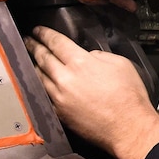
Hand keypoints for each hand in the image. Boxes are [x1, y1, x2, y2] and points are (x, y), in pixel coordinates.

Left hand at [25, 26, 158, 158]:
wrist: (128, 128)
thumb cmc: (129, 98)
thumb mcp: (121, 64)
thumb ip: (100, 56)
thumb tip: (89, 57)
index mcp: (81, 63)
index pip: (55, 42)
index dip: (44, 34)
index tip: (38, 31)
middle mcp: (65, 79)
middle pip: (42, 57)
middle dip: (33, 46)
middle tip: (29, 41)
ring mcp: (59, 98)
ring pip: (39, 77)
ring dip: (34, 66)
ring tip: (32, 61)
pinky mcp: (60, 114)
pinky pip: (44, 96)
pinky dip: (41, 87)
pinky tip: (41, 83)